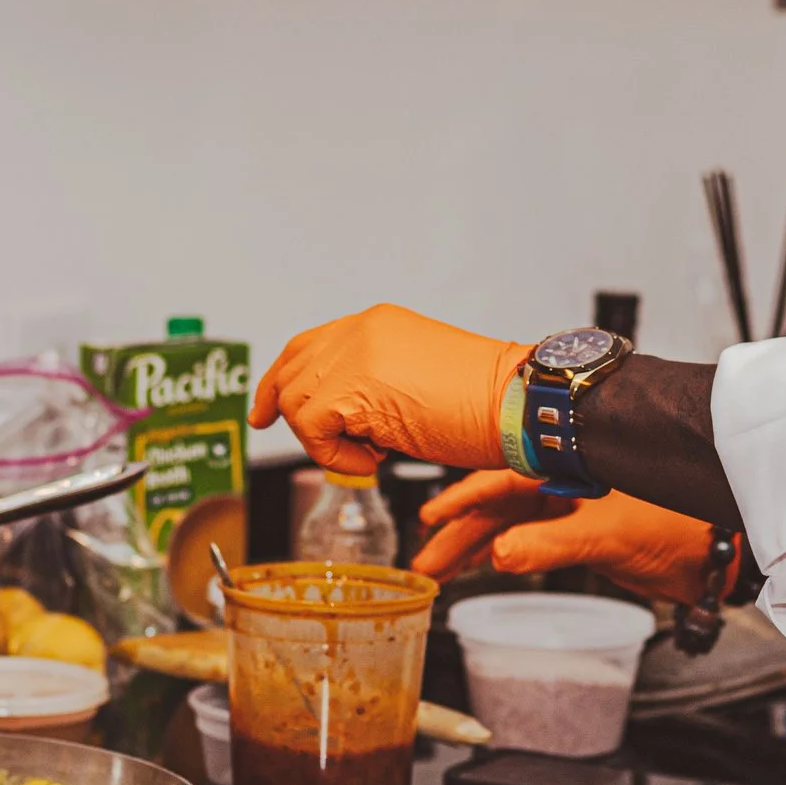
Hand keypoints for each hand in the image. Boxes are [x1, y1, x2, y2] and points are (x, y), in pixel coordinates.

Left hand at [249, 304, 530, 476]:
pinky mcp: (353, 387)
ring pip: (294, 402)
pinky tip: (374, 460)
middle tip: (305, 442)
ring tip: (370, 452)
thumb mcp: (416, 379)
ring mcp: (354, 355)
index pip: (307, 345)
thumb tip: (341, 418)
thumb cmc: (484, 403)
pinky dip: (334, 456)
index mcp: (375, 325)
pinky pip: (311, 429)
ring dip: (324, 440)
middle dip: (287, 413)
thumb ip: (372, 384)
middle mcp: (359, 331)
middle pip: (290, 370)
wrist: (517, 402)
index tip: (268, 409)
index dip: (281, 378)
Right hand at [410, 470, 720, 605]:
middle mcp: (566, 480)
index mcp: (568, 464)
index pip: (500, 478)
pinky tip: (481, 565)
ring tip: (440, 570)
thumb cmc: (681, 525)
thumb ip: (551, 545)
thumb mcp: (607, 534)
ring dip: (475, 546)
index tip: (430, 517)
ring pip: (510, 524)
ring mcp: (573, 506)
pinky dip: (502, 552)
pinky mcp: (582, 532)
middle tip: (425, 560)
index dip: (461, 499)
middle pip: (498, 505)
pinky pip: (529, 539)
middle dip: (458, 533)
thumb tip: (499, 555)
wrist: (718, 553)